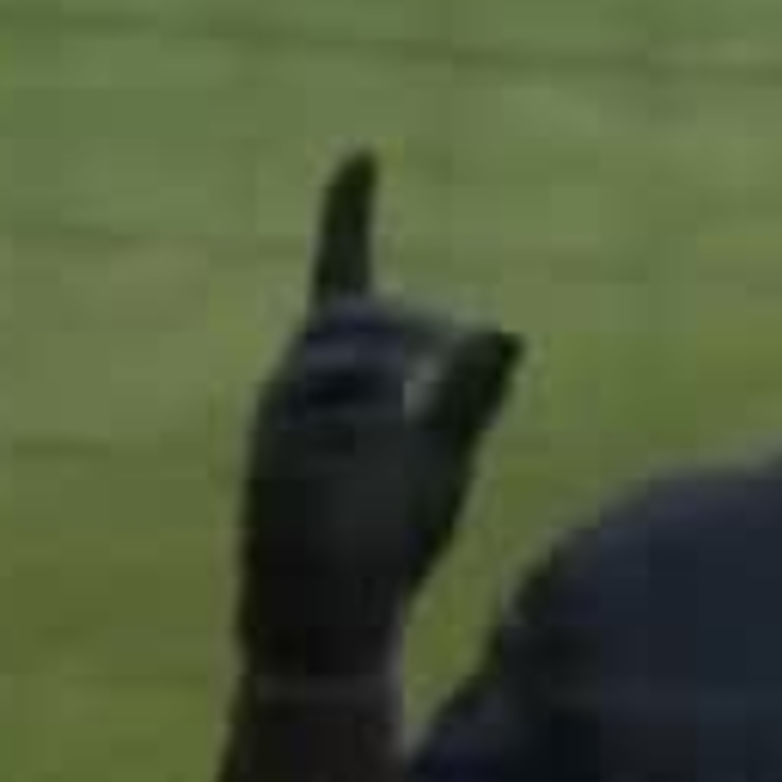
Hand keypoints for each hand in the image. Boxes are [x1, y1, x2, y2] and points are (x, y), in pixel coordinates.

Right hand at [235, 150, 523, 686]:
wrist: (332, 625)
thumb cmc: (384, 542)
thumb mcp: (440, 462)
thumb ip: (467, 400)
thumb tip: (507, 332)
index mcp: (333, 381)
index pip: (338, 283)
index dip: (347, 219)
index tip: (360, 156)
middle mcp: (294, 392)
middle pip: (339, 318)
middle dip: (399, 321)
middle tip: (454, 350)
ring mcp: (278, 431)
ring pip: (327, 362)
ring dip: (387, 364)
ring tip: (430, 394)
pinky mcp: (273, 473)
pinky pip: (314, 422)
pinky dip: (362, 417)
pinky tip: (395, 432)